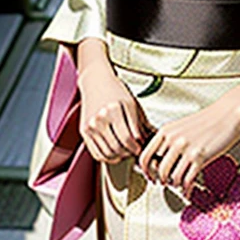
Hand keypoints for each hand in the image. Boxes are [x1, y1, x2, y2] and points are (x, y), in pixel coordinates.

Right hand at [77, 38, 152, 163]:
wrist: (96, 82)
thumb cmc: (117, 92)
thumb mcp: (133, 104)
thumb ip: (143, 124)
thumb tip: (155, 139)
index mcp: (115, 109)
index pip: (130, 138)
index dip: (138, 146)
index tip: (142, 147)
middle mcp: (101, 117)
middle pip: (119, 147)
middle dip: (130, 152)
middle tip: (135, 150)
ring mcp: (91, 125)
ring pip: (108, 153)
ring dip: (119, 156)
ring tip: (126, 151)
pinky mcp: (84, 131)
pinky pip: (97, 153)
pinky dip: (108, 157)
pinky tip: (115, 152)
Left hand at [138, 99, 239, 198]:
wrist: (227, 114)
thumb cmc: (207, 120)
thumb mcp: (180, 126)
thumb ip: (168, 140)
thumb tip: (160, 158)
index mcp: (166, 131)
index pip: (145, 156)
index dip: (146, 171)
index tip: (150, 176)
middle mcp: (174, 140)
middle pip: (159, 170)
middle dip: (162, 180)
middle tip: (166, 183)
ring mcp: (187, 149)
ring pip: (173, 177)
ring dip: (176, 184)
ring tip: (180, 184)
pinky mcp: (200, 157)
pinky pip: (188, 180)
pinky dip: (187, 188)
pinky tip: (188, 189)